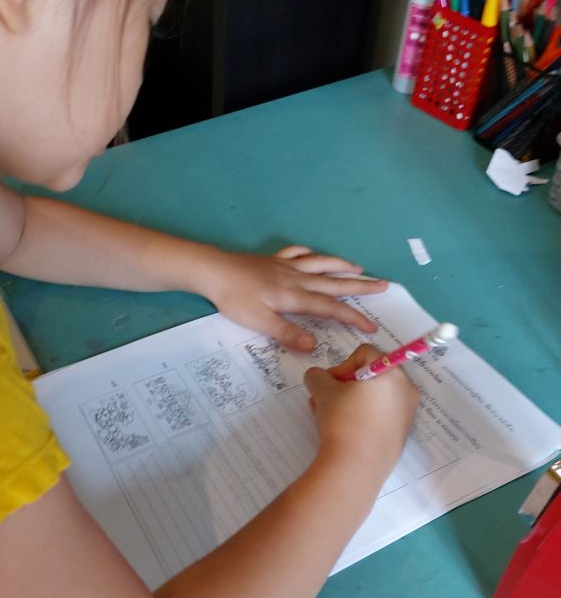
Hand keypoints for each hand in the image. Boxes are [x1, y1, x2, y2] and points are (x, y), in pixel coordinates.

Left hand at [198, 245, 388, 351]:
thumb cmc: (235, 299)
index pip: (331, 308)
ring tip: (358, 267)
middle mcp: (297, 278)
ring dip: (341, 265)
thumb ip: (287, 334)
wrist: (213, 270)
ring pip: (320, 263)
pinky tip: (312, 254)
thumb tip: (314, 346)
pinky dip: (309, 253)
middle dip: (360, 286)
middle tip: (384, 285)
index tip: (371, 328)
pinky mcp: (272, 259)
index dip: (353, 317)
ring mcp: (285, 266)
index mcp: (296, 296)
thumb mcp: (259, 322)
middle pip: (334, 282)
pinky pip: (297, 252)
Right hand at [305, 344, 419, 478]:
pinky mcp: (402, 433)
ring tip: (331, 416)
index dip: (341, 366)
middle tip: (326, 399)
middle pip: (372, 374)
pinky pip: (382, 414)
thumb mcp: (322, 391)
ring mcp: (407, 412)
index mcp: (391, 372)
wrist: (356, 466)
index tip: (329, 385)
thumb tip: (318, 377)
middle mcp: (406, 389)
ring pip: (376, 395)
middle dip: (345, 384)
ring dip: (352, 399)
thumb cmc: (343, 420)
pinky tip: (347, 430)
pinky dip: (365, 415)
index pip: (364, 354)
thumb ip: (317, 376)